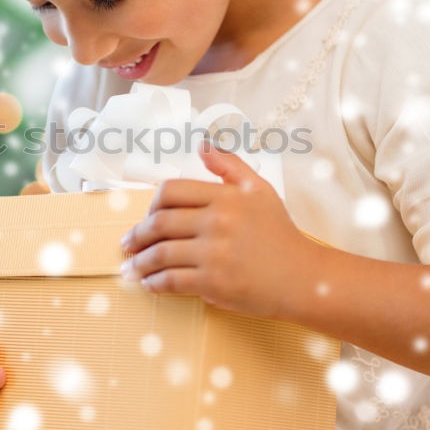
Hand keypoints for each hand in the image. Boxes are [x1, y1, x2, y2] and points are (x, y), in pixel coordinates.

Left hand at [118, 140, 317, 320]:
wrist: (303, 277)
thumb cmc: (280, 234)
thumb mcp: (260, 190)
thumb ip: (230, 166)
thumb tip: (203, 144)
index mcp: (225, 196)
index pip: (171, 191)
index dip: (151, 204)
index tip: (147, 217)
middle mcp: (217, 221)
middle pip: (159, 223)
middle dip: (136, 236)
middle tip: (127, 244)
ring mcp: (214, 253)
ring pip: (161, 254)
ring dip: (139, 262)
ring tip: (130, 268)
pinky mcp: (214, 282)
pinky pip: (171, 280)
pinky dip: (154, 283)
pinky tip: (149, 284)